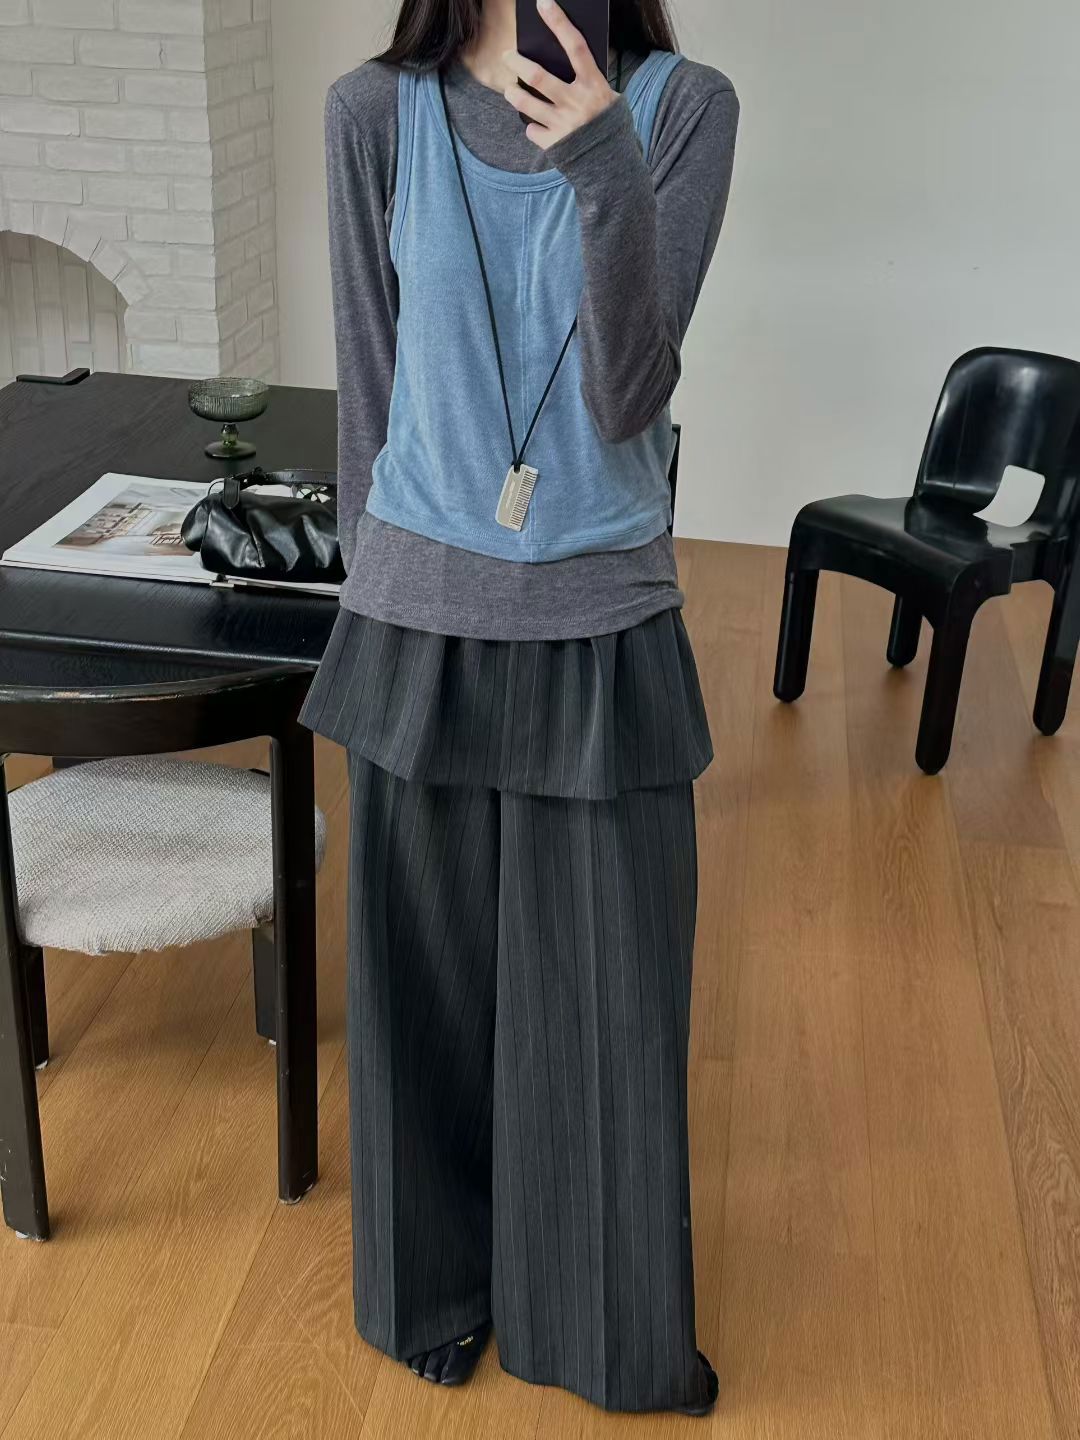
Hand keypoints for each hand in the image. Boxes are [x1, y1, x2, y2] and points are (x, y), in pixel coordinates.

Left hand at [501, 0, 617, 149]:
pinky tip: (536, 126)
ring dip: (513, 94)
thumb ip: (588, 81)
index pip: (576, 47)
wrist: (613, 166)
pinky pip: (532, 130)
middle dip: (517, 62)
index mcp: (594, 86)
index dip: (559, 23)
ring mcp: (563, 125)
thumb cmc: (608, 125)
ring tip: (510, 89)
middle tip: (507, 56)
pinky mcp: (554, 144)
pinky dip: (532, 127)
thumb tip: (562, 62)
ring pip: (526, 104)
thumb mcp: (608, 98)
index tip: (543, 4)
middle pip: (538, 76)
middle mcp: (576, 103)